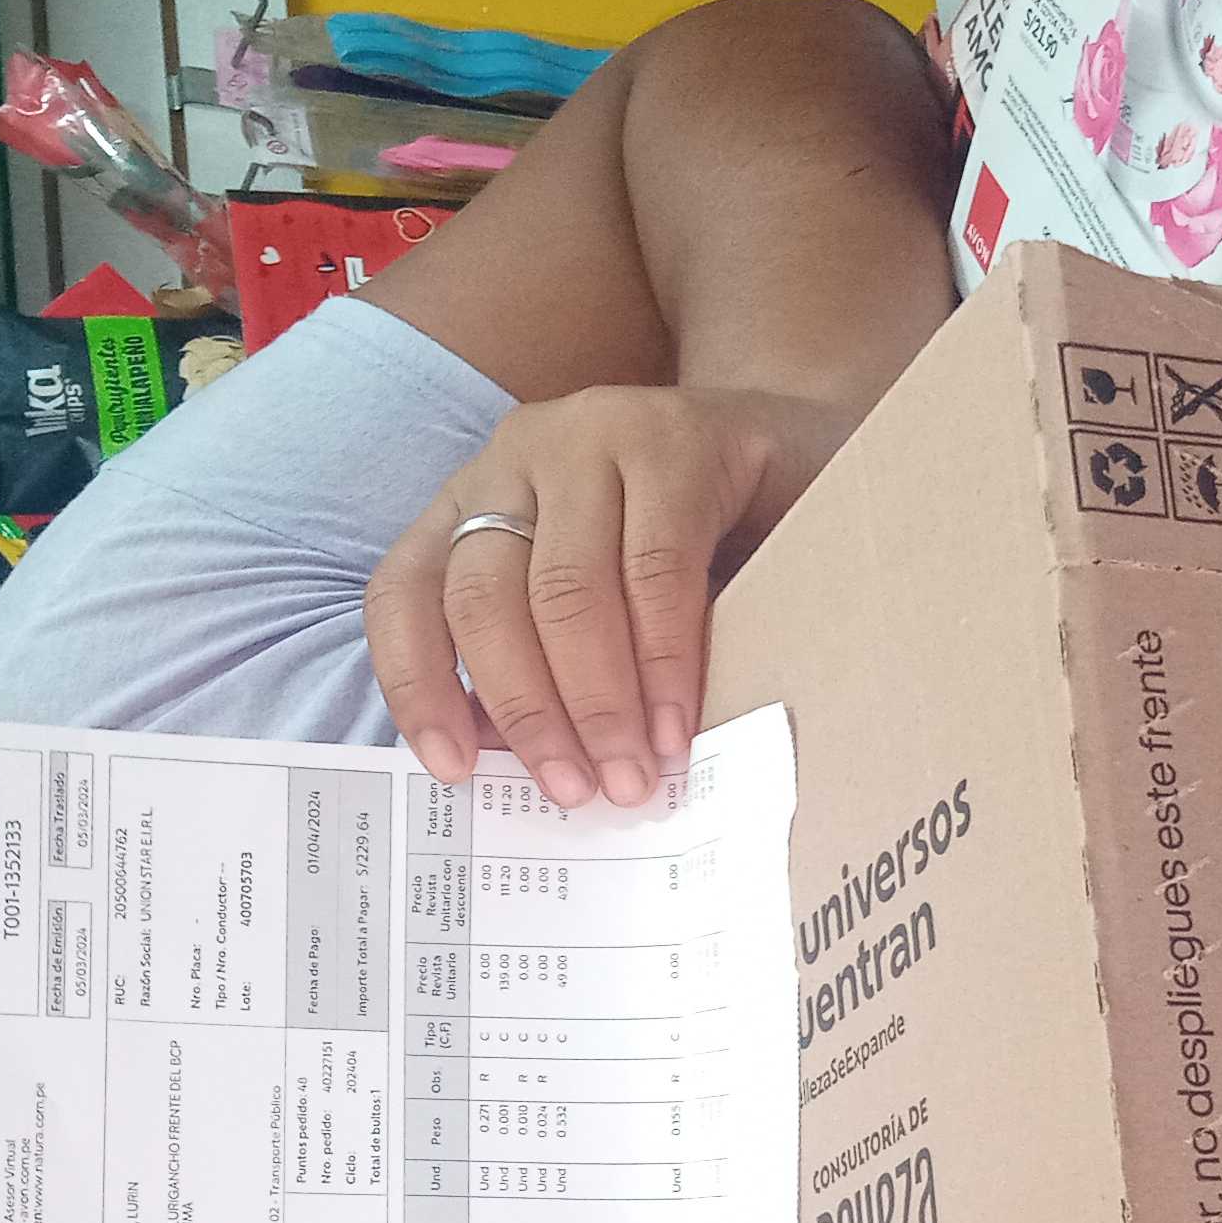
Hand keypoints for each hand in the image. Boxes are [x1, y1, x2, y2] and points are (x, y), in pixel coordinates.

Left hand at [364, 384, 856, 807]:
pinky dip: (664, 664)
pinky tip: (675, 726)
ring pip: (564, 591)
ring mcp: (591, 432)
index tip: (453, 770)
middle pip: (484, 600)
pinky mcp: (675, 436)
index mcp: (474, 502)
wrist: (815, 461)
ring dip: (597, 702)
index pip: (406, 591)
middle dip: (528, 712)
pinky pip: (655, 572)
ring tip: (630, 776)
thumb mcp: (604, 609)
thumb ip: (548, 666)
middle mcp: (515, 456)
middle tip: (574, 790)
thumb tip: (516, 768)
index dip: (417, 685)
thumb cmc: (702, 552)